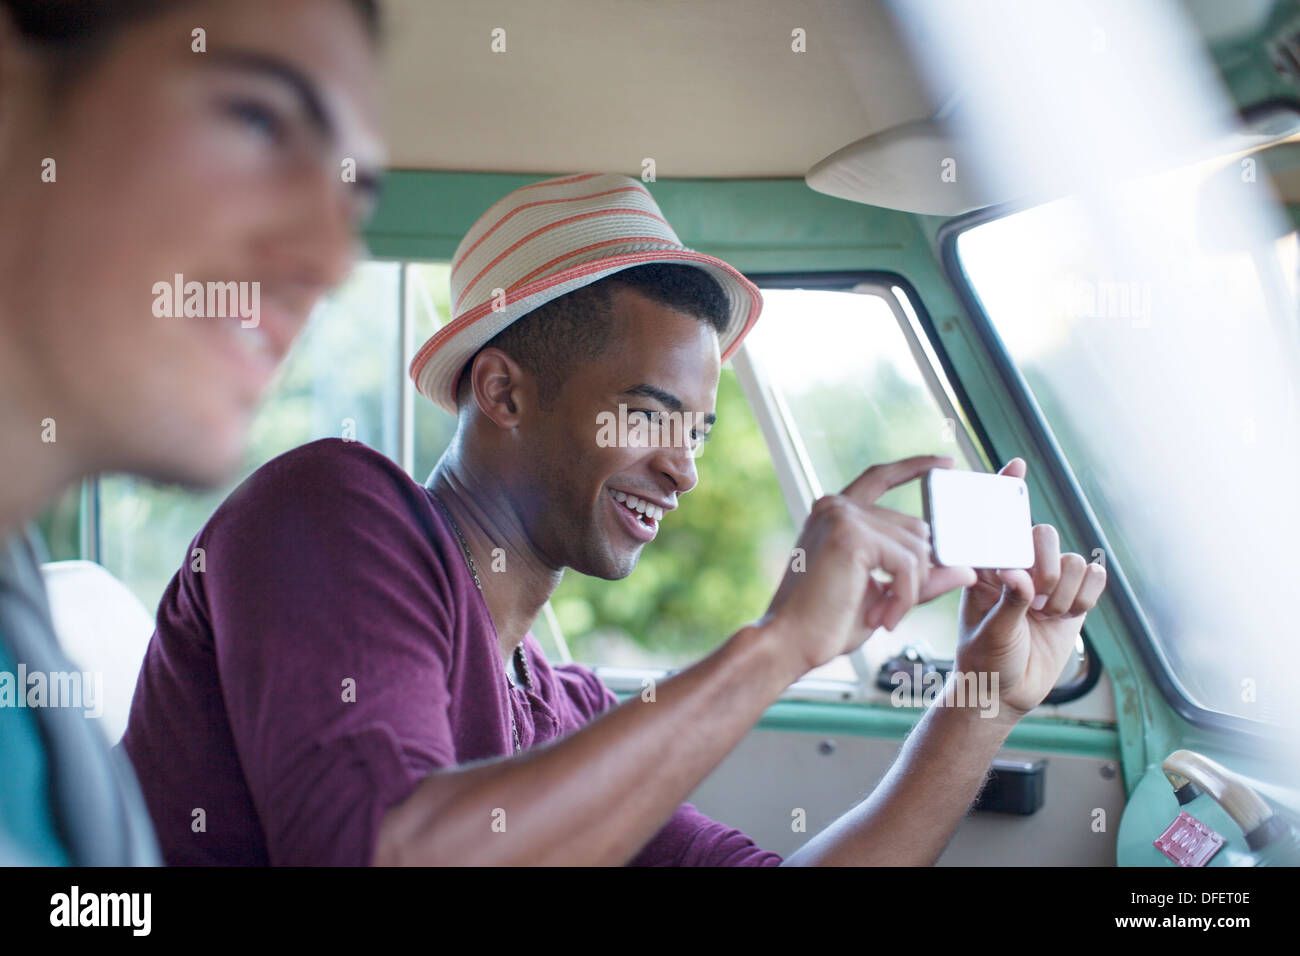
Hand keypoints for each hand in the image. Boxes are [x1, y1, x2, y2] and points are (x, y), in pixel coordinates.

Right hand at [758, 455, 976, 677]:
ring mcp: (844, 517)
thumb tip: (966, 570)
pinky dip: (904, 596)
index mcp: (836, 515)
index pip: (881, 477)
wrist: (788, 643)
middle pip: (915, 527)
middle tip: (889, 611)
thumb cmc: (826, 623)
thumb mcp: (882, 596)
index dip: (916, 467)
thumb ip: (920, 579)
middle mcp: (837, 507)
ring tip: (882, 617)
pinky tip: (883, 618)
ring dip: (909, 591)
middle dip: (916, 574)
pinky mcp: (852, 536)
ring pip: (916, 548)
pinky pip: (908, 564)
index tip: (947, 462)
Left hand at [956, 458, 1107, 720]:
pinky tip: (1068, 614)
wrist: (1006, 694)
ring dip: (1064, 591)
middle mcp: (1018, 567)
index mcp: (987, 566)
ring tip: (1046, 616)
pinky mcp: (1073, 600)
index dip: (1007, 490)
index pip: (997, 521)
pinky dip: (1086, 596)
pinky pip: (1093, 577)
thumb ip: (1008, 602)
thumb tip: (1021, 576)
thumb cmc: (984, 661)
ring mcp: (1047, 582)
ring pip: (1072, 559)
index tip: (1016, 466)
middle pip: (1044, 535)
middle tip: (1035, 599)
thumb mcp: (990, 632)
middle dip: (1045, 566)